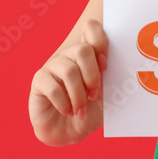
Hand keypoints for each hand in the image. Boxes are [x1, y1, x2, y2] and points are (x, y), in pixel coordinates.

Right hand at [29, 19, 108, 145]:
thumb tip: (118, 64)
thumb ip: (111, 74)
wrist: (71, 130)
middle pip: (82, 50)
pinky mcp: (39, 81)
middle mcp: (69, 54)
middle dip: (92, 75)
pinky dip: (64, 103)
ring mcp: (53, 65)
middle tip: (95, 94)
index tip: (106, 66)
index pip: (90, 28)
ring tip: (82, 108)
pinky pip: (53, 87)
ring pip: (69, 70)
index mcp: (88, 51)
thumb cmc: (92, 107)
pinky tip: (69, 111)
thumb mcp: (107, 91)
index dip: (100, 42)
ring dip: (79, 93)